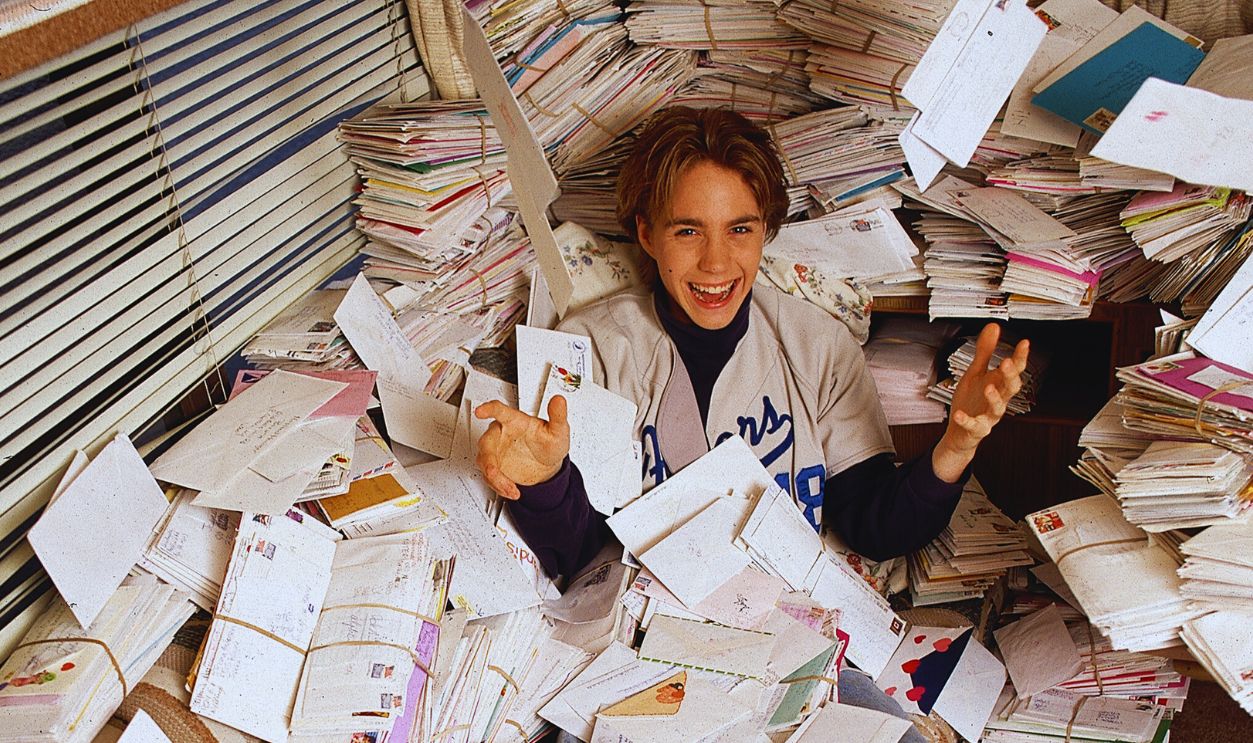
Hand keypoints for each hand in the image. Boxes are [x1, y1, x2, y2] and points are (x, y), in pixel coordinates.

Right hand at [474, 396, 569, 499]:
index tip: (480, 411)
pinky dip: (499, 486)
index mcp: (515, 421)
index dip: (488, 409)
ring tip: (510, 488)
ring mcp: (496, 451)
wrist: (548, 467)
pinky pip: (489, 476)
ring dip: (495, 478)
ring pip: (485, 462)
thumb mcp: (559, 431)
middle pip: (486, 442)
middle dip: (489, 460)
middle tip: (494, 473)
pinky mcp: (494, 466)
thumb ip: (558, 415)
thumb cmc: (550, 444)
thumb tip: (559, 400)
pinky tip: (511, 490)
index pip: (499, 411)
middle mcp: (502, 434)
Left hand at [933, 323, 1028, 480]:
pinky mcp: (977, 429)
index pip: (1014, 370)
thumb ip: (985, 352)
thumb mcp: (975, 372)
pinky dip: (967, 420)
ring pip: (998, 408)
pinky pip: (974, 425)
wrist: (960, 431)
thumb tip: (994, 328)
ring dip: (994, 398)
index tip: (1025, 343)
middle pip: (1010, 388)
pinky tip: (959, 414)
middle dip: (1011, 375)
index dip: (1020, 357)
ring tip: (988, 387)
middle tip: (1008, 362)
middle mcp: (997, 400)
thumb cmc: (971, 401)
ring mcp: (988, 415)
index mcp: (998, 384)